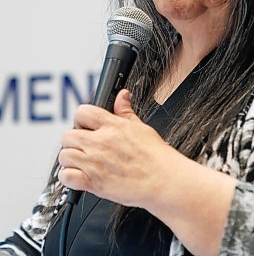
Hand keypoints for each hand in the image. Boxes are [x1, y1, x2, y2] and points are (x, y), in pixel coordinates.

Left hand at [58, 89, 170, 207]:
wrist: (163, 180)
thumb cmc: (155, 156)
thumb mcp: (141, 127)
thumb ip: (125, 111)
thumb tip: (122, 96)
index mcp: (112, 126)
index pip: (82, 112)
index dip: (81, 119)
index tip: (85, 126)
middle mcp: (100, 143)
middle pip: (68, 135)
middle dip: (74, 140)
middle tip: (84, 146)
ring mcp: (95, 163)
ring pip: (64, 156)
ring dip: (70, 159)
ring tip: (82, 162)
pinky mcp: (93, 183)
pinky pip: (66, 177)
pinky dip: (69, 177)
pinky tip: (79, 176)